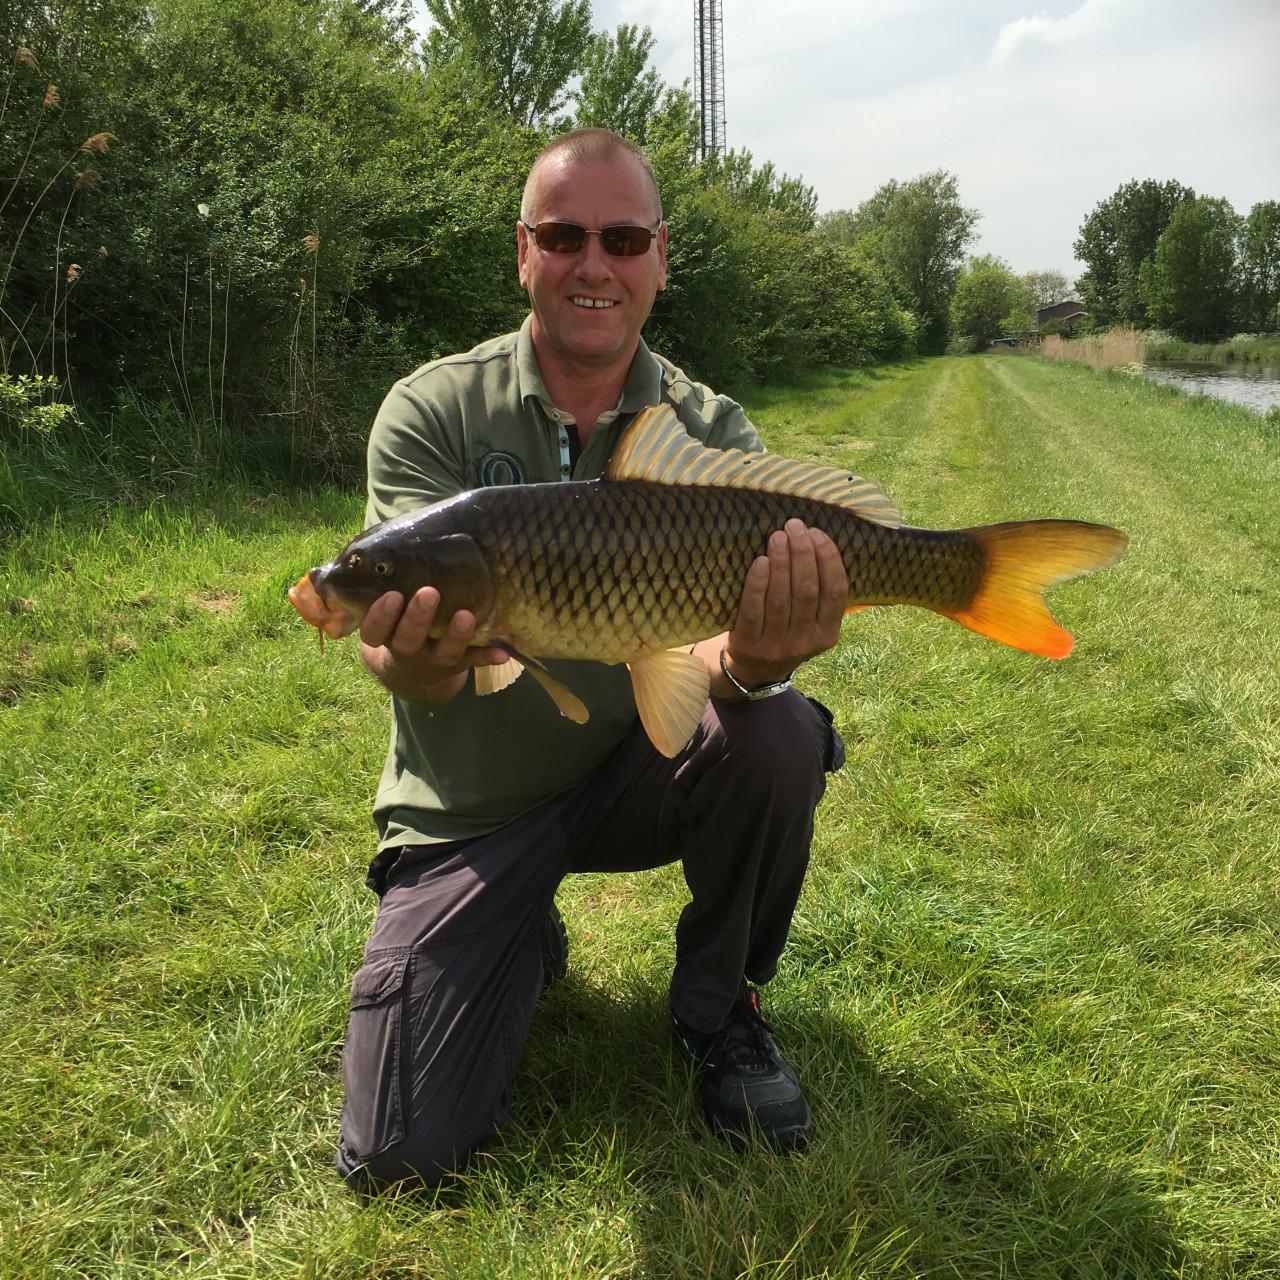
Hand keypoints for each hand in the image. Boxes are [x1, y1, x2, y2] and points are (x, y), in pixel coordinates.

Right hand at [359, 587, 509, 701]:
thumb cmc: (396, 624)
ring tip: (466, 615)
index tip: (392, 595)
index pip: (375, 630)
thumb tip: (359, 546)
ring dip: (455, 635)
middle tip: (429, 593)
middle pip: (407, 639)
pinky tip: (504, 652)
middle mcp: (406, 650)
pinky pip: (473, 663)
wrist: (411, 671)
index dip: (380, 616)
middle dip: (417, 617)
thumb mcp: (380, 612)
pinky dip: (488, 658)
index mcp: (384, 635)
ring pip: (443, 652)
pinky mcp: (457, 665)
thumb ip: (374, 585)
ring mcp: (432, 660)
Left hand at [724, 519, 848, 687]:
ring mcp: (776, 646)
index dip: (829, 560)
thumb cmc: (786, 632)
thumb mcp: (812, 624)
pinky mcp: (748, 645)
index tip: (818, 533)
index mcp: (828, 634)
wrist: (753, 669)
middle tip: (794, 526)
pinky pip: (753, 610)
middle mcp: (805, 642)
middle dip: (803, 554)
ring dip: (781, 563)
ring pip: (781, 599)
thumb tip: (818, 540)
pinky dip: (757, 584)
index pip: (836, 592)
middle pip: (808, 591)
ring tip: (777, 537)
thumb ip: (820, 595)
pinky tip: (760, 561)